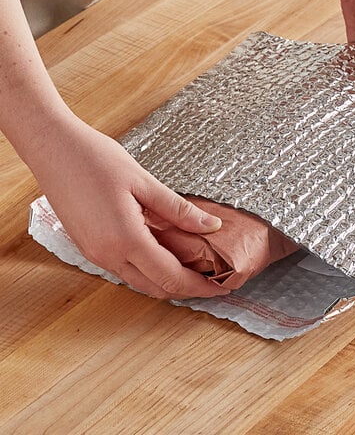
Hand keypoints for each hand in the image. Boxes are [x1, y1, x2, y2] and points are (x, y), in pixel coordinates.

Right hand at [30, 118, 229, 298]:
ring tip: (194, 268)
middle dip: (186, 288)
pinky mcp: (89, 247)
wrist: (52, 149)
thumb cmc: (95, 159)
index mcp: (125, 239)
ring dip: (166, 280)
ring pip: (138, 281)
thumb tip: (212, 226)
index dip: (198, 286)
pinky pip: (124, 268)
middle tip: (212, 280)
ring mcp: (95, 254)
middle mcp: (107, 255)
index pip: (170, 277)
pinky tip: (164, 253)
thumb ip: (179, 210)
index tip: (220, 287)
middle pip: (155, 287)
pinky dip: (148, 269)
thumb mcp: (144, 182)